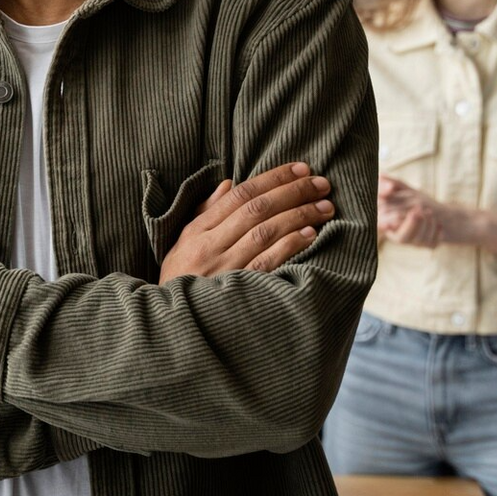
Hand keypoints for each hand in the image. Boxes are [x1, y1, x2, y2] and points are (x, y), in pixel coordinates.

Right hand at [159, 161, 333, 279]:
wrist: (171, 326)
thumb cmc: (180, 280)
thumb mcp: (182, 243)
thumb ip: (206, 212)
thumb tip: (230, 184)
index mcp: (197, 230)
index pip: (240, 195)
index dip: (273, 178)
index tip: (301, 168)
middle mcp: (209, 245)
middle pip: (256, 209)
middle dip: (292, 192)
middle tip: (321, 183)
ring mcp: (224, 269)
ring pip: (264, 232)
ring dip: (298, 215)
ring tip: (325, 207)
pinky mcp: (237, 291)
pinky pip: (266, 263)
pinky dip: (289, 246)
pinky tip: (310, 235)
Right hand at [376, 174, 460, 247]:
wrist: (436, 210)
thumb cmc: (413, 200)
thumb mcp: (402, 189)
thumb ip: (390, 184)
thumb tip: (380, 176)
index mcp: (386, 223)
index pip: (384, 226)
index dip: (387, 223)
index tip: (392, 219)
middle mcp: (399, 235)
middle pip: (402, 237)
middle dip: (411, 224)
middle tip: (417, 210)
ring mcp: (414, 242)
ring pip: (418, 241)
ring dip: (425, 226)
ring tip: (429, 212)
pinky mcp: (429, 244)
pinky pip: (433, 242)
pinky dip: (436, 232)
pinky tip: (438, 223)